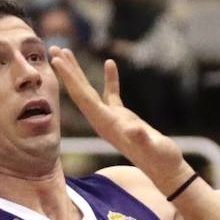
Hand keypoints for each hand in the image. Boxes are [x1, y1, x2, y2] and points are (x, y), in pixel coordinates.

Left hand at [51, 50, 187, 192]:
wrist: (166, 170)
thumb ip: (142, 139)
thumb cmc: (161, 159)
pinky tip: (110, 63)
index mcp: (107, 124)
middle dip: (67, 71)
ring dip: (78, 73)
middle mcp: (103, 121)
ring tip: (66, 53)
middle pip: (80, 92)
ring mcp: (112, 119)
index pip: (83, 97)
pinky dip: (110, 79)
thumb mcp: (154, 148)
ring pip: (90, 92)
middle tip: (54, 48)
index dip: (70, 78)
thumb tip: (134, 129)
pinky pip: (111, 94)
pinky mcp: (122, 117)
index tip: (56, 60)